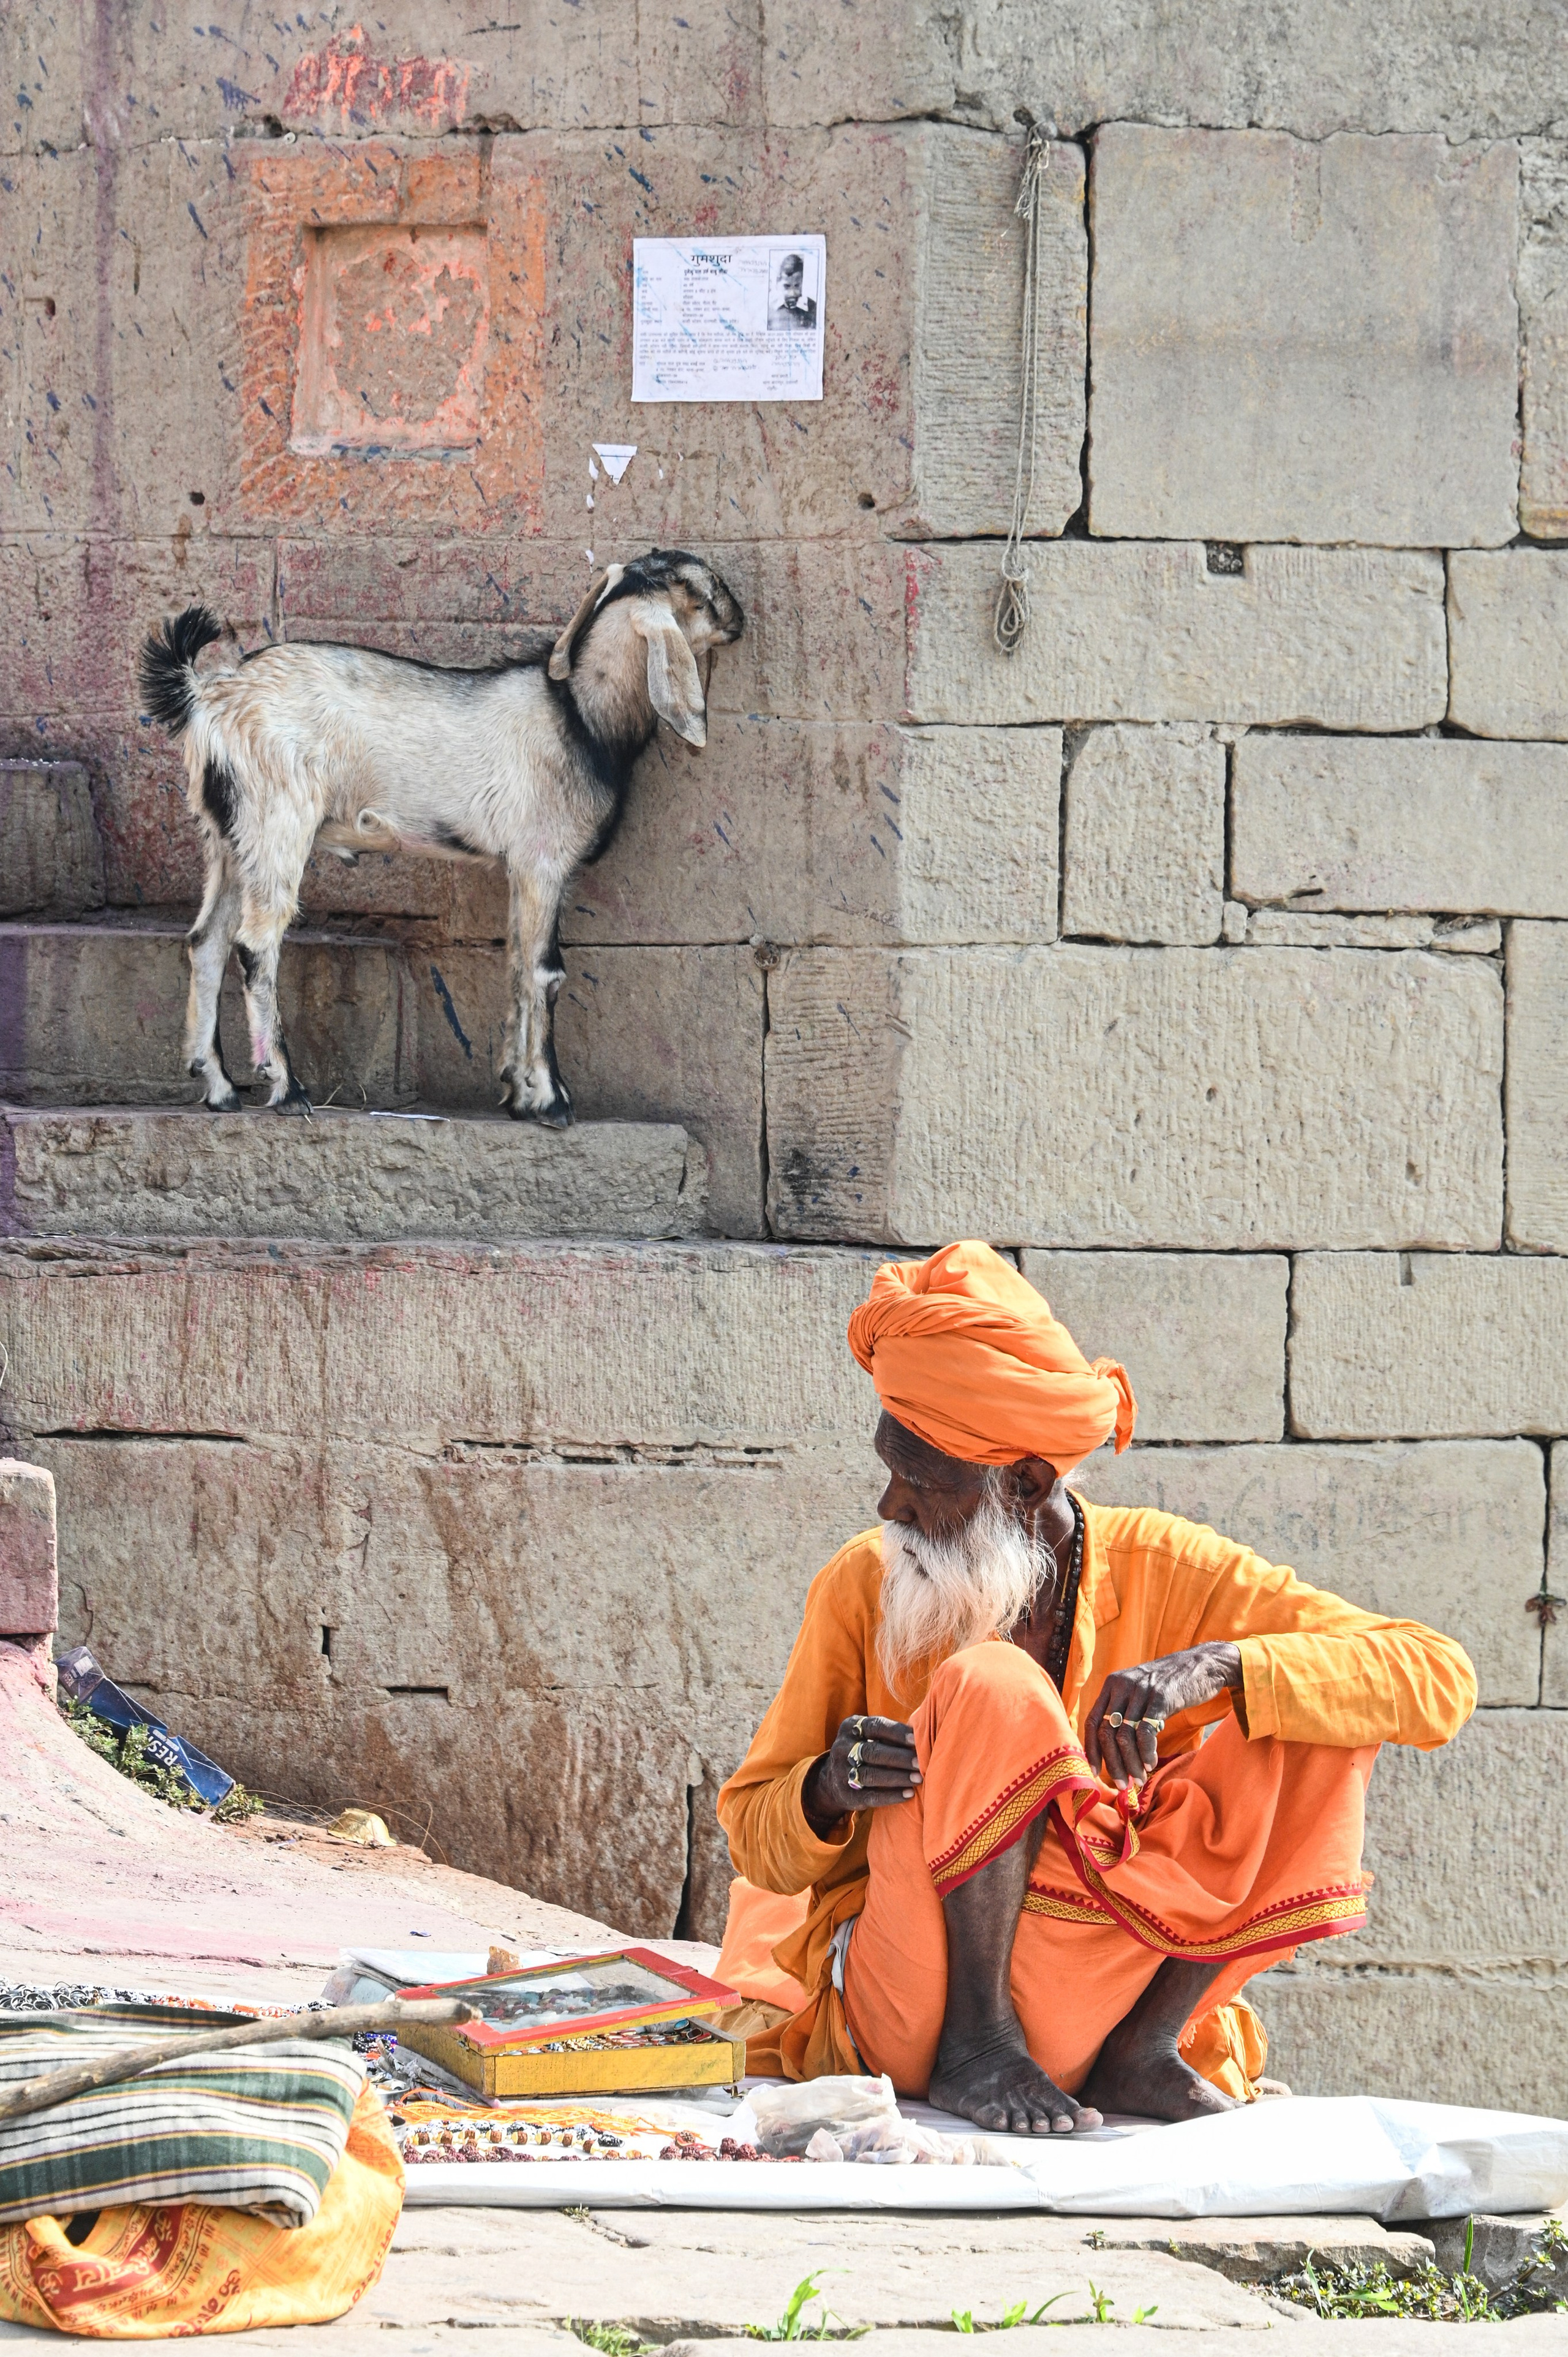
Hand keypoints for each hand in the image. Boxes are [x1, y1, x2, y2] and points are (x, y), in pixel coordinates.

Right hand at [801, 1715, 919, 1834]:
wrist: (832, 1779)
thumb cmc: (863, 1751)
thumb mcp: (868, 1736)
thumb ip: (889, 1734)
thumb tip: (922, 1734)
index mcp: (850, 1727)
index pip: (874, 1726)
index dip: (896, 1732)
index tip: (915, 1739)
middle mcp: (842, 1748)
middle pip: (872, 1752)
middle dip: (899, 1757)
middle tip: (920, 1762)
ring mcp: (841, 1772)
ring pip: (871, 1775)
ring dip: (897, 1777)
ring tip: (918, 1778)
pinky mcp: (846, 1794)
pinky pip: (871, 1796)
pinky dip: (891, 1796)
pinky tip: (909, 1794)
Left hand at [1084, 1643, 1243, 1788]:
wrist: (1203, 1664)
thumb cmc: (1171, 1684)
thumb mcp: (1140, 1690)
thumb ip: (1126, 1710)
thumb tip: (1115, 1750)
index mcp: (1113, 1684)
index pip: (1092, 1721)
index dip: (1091, 1749)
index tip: (1096, 1772)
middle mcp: (1122, 1685)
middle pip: (1107, 1733)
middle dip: (1112, 1763)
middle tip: (1122, 1784)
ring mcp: (1141, 1691)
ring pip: (1125, 1736)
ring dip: (1130, 1763)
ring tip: (1138, 1778)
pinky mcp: (1161, 1698)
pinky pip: (1146, 1733)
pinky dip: (1146, 1753)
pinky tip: (1151, 1763)